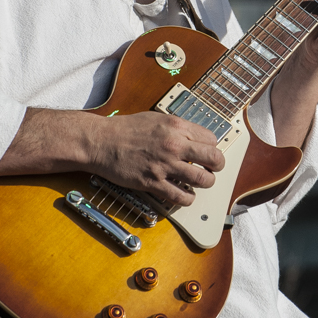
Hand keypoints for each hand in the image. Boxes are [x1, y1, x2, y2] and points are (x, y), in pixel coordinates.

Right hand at [0, 106, 224, 208]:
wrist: (100, 142)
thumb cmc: (125, 129)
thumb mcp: (155, 118)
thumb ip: (177, 127)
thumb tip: (195, 136)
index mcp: (176, 126)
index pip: (212, 139)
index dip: (211, 147)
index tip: (206, 152)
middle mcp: (174, 145)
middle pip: (214, 159)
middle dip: (217, 166)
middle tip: (212, 169)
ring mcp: (165, 165)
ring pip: (203, 180)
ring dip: (206, 183)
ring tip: (200, 182)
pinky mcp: (153, 182)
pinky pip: (181, 196)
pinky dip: (188, 198)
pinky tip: (185, 195)